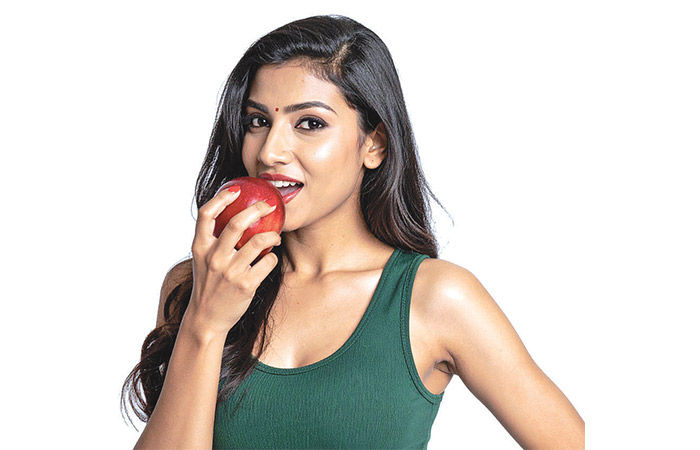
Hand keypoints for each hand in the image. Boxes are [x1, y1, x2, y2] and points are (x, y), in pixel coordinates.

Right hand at [183, 188, 280, 338]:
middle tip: (269, 206)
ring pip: (258, 241)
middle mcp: (214, 257)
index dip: (221, 198)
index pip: (206, 214)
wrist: (207, 318)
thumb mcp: (203, 260)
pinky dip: (272, 256)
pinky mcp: (246, 285)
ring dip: (273, 234)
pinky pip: (267, 261)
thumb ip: (213, 241)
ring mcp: (230, 272)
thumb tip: (235, 216)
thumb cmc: (209, 284)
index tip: (236, 190)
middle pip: (237, 223)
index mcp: (200, 247)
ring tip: (277, 235)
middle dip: (257, 210)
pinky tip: (271, 258)